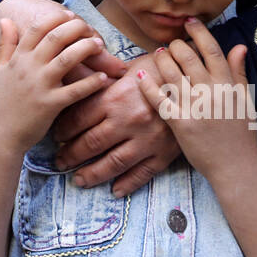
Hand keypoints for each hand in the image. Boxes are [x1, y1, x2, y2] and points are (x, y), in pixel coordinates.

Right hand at [0, 18, 111, 154]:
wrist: (1, 134)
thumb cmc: (3, 102)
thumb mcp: (1, 69)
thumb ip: (6, 44)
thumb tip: (6, 20)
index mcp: (18, 57)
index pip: (38, 28)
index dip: (56, 18)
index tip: (70, 15)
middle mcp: (29, 67)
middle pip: (56, 37)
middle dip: (76, 28)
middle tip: (90, 29)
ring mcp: (40, 85)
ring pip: (68, 59)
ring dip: (86, 49)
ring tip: (99, 46)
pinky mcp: (51, 104)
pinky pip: (75, 90)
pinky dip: (91, 82)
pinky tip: (103, 78)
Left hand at [51, 60, 181, 197]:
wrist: (199, 79)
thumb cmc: (161, 68)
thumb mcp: (130, 67)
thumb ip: (105, 80)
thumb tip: (78, 86)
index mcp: (116, 96)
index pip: (80, 118)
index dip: (64, 129)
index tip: (57, 136)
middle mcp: (128, 120)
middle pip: (91, 143)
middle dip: (71, 155)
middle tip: (60, 162)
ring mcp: (147, 139)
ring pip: (113, 163)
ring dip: (92, 174)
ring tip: (79, 180)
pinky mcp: (165, 152)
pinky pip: (142, 173)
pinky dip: (127, 184)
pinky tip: (115, 190)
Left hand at [133, 17, 256, 180]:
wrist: (236, 167)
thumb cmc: (242, 135)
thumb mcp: (245, 101)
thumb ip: (238, 73)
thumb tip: (238, 46)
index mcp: (228, 84)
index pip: (212, 49)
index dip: (199, 32)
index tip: (189, 23)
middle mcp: (210, 92)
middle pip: (187, 57)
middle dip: (175, 45)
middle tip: (171, 44)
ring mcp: (194, 107)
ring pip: (171, 73)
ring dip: (160, 59)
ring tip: (157, 54)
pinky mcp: (179, 123)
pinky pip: (159, 98)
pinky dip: (147, 84)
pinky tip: (140, 73)